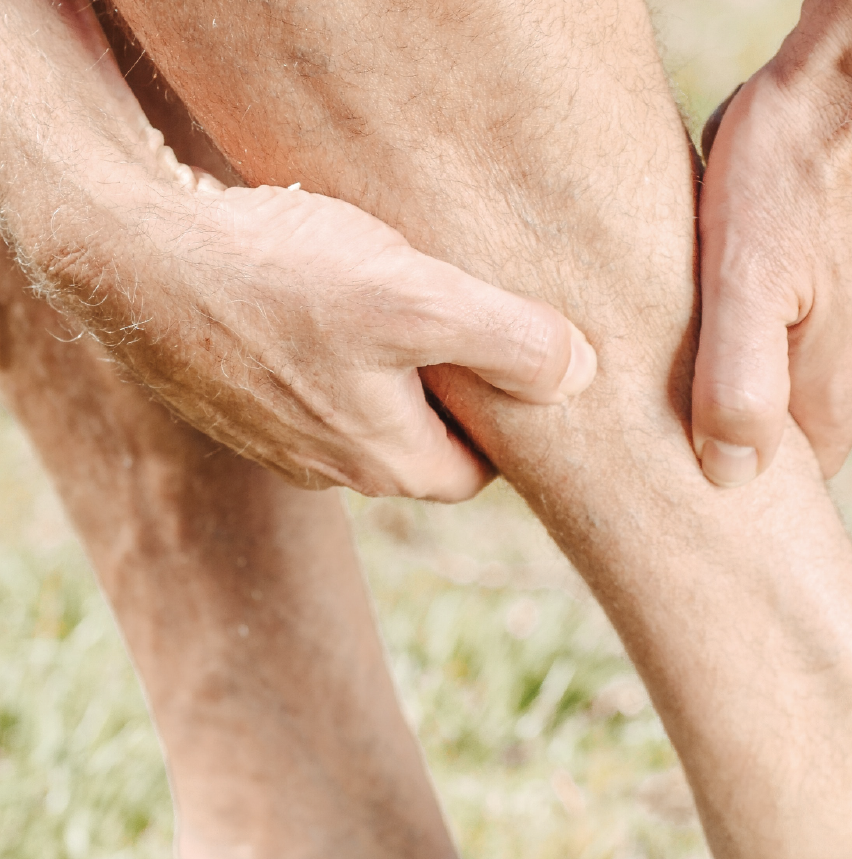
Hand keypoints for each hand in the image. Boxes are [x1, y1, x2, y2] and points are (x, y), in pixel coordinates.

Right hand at [134, 179, 597, 499]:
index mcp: (389, 462)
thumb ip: (511, 341)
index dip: (502, 426)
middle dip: (448, 399)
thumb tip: (582, 376)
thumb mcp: (418, 301)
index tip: (508, 370)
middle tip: (458, 328)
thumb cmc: (282, 279)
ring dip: (387, 374)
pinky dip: (331, 358)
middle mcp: (334, 469)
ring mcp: (279, 441)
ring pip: (364, 418)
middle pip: (421, 447)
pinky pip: (309, 393)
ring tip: (389, 308)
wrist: (137, 260)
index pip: (477, 474)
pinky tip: (319, 304)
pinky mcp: (239, 404)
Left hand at [692, 0, 851, 485]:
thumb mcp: (746, 277)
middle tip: (683, 398)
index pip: (798, 474)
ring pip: (813, 364)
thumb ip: (738, 385)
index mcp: (840, 377)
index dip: (743, 477)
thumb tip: (730, 475)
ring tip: (707, 328)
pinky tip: (752, 277)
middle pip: (804, 422)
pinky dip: (786, 312)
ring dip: (762, 359)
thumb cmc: (802, 158)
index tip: (691, 466)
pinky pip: (829, 314)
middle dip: (747, 418)